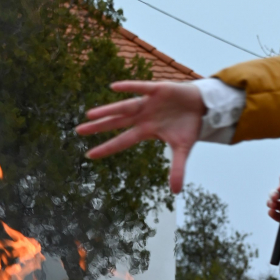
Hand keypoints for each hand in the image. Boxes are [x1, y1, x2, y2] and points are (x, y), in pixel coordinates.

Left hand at [76, 80, 204, 193]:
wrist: (202, 105)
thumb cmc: (188, 126)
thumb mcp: (183, 149)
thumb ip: (177, 169)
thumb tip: (176, 192)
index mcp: (146, 131)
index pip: (122, 141)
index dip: (107, 148)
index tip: (89, 155)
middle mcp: (142, 117)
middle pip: (117, 123)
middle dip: (99, 127)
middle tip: (78, 131)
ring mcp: (148, 103)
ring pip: (124, 107)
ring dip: (108, 110)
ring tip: (89, 114)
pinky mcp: (158, 89)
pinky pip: (141, 88)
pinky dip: (129, 87)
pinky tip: (114, 88)